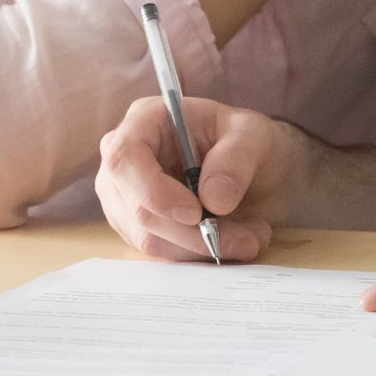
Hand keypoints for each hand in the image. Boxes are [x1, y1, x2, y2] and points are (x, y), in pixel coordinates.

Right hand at [94, 95, 298, 261]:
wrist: (247, 165)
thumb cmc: (242, 139)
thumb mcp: (252, 135)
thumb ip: (235, 160)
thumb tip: (213, 200)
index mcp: (143, 121)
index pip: (125, 158)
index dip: (155, 191)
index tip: (197, 213)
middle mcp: (123, 160)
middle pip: (139, 209)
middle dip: (195, 233)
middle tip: (248, 239)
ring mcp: (124, 196)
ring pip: (150, 238)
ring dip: (203, 247)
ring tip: (251, 237)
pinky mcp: (135, 226)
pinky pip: (161, 251)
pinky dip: (198, 254)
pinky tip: (233, 240)